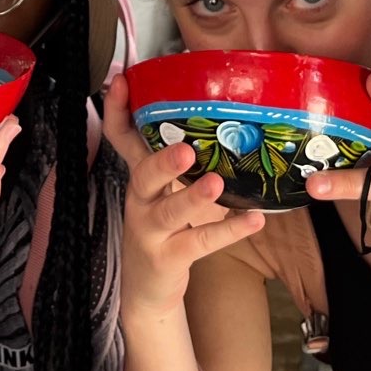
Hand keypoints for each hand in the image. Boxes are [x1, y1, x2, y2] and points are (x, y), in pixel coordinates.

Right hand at [102, 76, 264, 320]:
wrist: (146, 289)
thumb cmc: (163, 229)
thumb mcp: (162, 191)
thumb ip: (179, 161)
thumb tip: (217, 120)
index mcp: (140, 178)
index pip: (120, 139)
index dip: (116, 112)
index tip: (122, 81)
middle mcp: (140, 201)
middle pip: (143, 176)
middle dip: (163, 161)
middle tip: (186, 150)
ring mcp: (151, 231)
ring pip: (169, 212)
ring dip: (192, 197)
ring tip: (216, 184)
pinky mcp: (168, 257)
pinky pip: (199, 243)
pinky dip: (228, 231)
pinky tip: (254, 221)